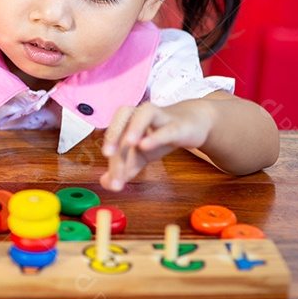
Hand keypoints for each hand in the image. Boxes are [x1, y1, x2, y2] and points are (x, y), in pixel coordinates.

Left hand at [100, 100, 214, 191]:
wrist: (191, 124)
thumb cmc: (160, 137)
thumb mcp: (140, 156)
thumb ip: (124, 169)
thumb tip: (107, 184)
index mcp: (126, 122)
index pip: (115, 139)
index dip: (112, 160)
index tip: (113, 183)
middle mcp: (139, 115)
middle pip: (122, 121)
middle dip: (113, 136)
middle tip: (107, 154)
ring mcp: (159, 117)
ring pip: (143, 116)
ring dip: (134, 128)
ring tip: (128, 144)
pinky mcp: (177, 125)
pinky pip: (166, 129)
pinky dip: (156, 137)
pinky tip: (146, 145)